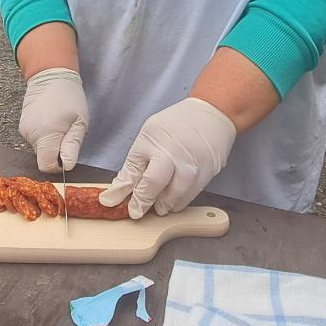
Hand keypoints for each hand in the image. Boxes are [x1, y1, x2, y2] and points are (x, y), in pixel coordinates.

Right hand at [19, 68, 88, 172]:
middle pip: (43, 156)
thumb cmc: (70, 97)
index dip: (58, 164)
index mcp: (46, 135)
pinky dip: (44, 134)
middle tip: (67, 131)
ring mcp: (24, 129)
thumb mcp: (79, 122)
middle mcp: (31, 134)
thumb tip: (67, 166)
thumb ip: (72, 145)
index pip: (46, 165)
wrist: (50, 75)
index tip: (67, 153)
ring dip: (51, 141)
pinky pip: (35, 138)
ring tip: (59, 122)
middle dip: (56, 150)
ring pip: (40, 147)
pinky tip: (51, 120)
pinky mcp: (22, 125)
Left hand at [99, 98, 236, 218]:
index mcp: (152, 140)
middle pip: (154, 183)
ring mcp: (191, 162)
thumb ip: (134, 165)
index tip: (113, 202)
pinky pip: (192, 194)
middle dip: (143, 200)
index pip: (133, 170)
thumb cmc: (177, 125)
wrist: (212, 113)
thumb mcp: (149, 136)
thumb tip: (119, 190)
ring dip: (164, 204)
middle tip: (137, 211)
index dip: (122, 190)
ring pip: (175, 193)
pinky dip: (180, 201)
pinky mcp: (207, 171)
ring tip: (159, 207)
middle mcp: (172, 151)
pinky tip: (174, 201)